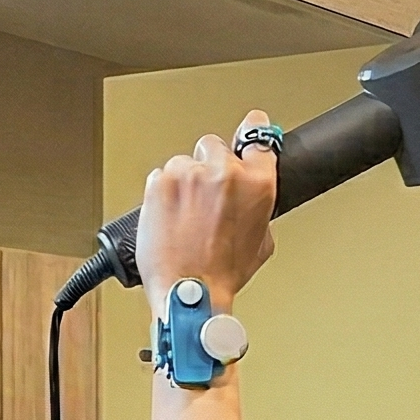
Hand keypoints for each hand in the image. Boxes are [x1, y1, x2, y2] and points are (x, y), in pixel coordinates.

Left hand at [138, 109, 277, 315]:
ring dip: (182, 184)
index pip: (258, 137)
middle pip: (213, 146)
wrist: (188, 294)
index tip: (250, 125)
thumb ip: (257, 208)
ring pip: (183, 164)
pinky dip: (160, 195)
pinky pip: (159, 177)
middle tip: (202, 200)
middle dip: (207, 167)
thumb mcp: (260, 242)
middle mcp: (224, 173)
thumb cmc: (221, 275)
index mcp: (257, 184)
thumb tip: (249, 197)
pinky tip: (167, 220)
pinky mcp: (160, 183)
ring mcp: (190, 176)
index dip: (252, 130)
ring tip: (182, 219)